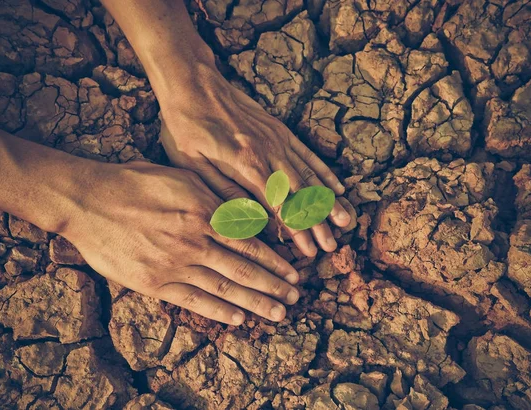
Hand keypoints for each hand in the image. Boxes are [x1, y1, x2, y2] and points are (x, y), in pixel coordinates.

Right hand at [61, 161, 299, 324]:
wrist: (88, 201)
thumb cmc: (134, 183)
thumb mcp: (182, 178)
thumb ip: (215, 199)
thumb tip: (246, 216)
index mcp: (204, 213)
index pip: (250, 243)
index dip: (275, 262)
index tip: (294, 273)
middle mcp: (194, 242)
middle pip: (243, 270)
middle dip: (273, 286)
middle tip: (295, 298)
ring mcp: (173, 265)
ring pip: (223, 288)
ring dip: (254, 303)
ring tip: (277, 314)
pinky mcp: (152, 283)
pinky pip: (192, 300)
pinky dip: (218, 310)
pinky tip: (238, 318)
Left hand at [158, 67, 350, 256]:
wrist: (192, 82)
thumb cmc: (185, 126)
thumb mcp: (194, 165)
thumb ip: (224, 192)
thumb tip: (250, 221)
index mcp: (247, 164)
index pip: (279, 205)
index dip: (296, 230)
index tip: (310, 251)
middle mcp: (269, 152)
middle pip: (300, 194)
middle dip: (318, 223)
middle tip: (332, 246)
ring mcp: (277, 139)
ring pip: (309, 176)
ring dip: (328, 201)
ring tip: (345, 221)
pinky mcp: (279, 129)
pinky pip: (307, 154)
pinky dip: (323, 172)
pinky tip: (337, 187)